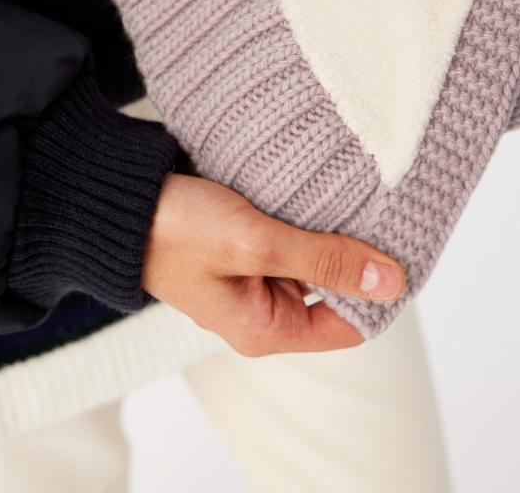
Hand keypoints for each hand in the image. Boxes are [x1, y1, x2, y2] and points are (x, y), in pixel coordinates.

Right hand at [142, 174, 406, 355]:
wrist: (117, 201)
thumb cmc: (174, 230)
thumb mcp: (255, 244)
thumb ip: (323, 260)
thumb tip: (391, 281)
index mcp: (265, 328)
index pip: (349, 326)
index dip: (378, 292)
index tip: (402, 249)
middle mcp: (263, 309)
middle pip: (334, 291)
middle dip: (357, 256)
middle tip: (382, 212)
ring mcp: (253, 277)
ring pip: (315, 260)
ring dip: (332, 231)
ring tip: (357, 195)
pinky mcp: (245, 247)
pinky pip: (292, 238)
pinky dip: (309, 218)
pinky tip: (322, 190)